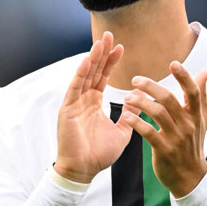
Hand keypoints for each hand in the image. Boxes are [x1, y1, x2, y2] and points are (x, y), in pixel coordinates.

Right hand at [55, 32, 139, 182]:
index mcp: (94, 103)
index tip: (120, 48)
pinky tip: (88, 61)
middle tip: (108, 35)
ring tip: (100, 42)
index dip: (111, 62)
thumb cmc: (100, 154)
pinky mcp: (67, 109)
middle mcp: (84, 100)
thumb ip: (129, 114)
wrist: (84, 170)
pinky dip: (81, 73)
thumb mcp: (122, 131)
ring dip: (92, 58)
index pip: (103, 77)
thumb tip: (139, 99)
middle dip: (101, 53)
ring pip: (84, 75)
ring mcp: (75, 103)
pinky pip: (75, 88)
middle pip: (94, 71)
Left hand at [122, 62, 206, 197]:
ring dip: (140, 102)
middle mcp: (188, 124)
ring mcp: (176, 138)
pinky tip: (127, 117)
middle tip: (135, 79)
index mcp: (196, 114)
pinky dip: (137, 123)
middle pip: (169, 99)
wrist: (191, 178)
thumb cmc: (193, 143)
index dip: (184, 77)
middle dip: (151, 87)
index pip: (193, 92)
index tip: (173, 64)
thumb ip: (200, 95)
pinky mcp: (164, 150)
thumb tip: (205, 72)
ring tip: (127, 97)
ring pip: (158, 113)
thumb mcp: (201, 119)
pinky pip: (149, 132)